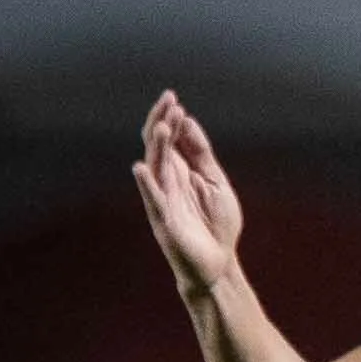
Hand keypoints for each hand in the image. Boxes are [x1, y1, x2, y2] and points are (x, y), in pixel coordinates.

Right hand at [129, 90, 246, 294]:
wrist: (219, 262)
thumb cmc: (217, 223)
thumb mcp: (216, 182)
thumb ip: (201, 154)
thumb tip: (187, 121)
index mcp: (180, 170)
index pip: (169, 138)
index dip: (170, 118)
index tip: (173, 99)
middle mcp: (167, 181)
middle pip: (158, 146)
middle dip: (161, 123)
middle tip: (167, 101)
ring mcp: (163, 199)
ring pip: (155, 167)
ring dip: (157, 147)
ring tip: (161, 126)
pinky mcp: (163, 220)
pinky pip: (153, 200)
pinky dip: (147, 185)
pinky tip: (141, 169)